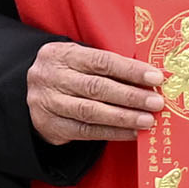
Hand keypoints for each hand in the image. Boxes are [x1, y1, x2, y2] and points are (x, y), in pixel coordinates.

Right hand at [28, 38, 162, 146]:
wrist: (32, 92)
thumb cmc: (69, 73)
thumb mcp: (80, 60)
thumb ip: (108, 66)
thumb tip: (150, 78)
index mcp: (62, 54)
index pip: (101, 61)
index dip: (130, 70)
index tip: (156, 77)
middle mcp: (51, 77)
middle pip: (96, 87)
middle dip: (130, 96)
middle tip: (156, 103)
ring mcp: (48, 103)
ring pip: (90, 111)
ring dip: (123, 117)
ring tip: (147, 120)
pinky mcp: (50, 125)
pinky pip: (85, 131)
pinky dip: (111, 133)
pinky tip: (131, 133)